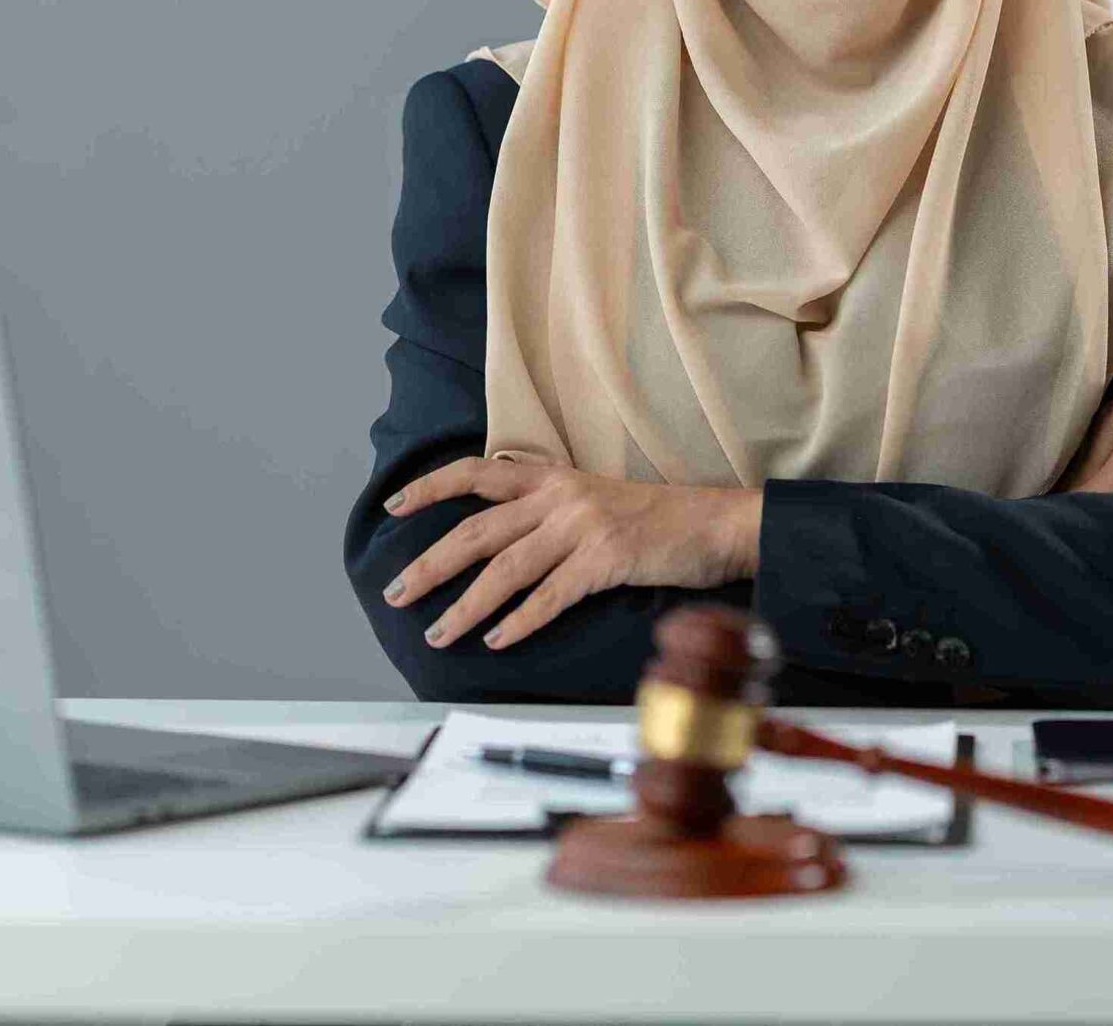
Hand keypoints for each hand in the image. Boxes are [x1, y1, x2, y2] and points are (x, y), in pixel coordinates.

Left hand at [380, 455, 761, 650]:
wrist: (717, 523)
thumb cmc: (658, 518)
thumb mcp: (595, 498)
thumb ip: (549, 512)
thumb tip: (500, 542)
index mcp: (553, 477)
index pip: (477, 472)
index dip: (432, 487)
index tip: (396, 505)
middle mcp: (560, 497)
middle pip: (476, 531)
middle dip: (429, 565)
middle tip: (396, 593)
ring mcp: (582, 526)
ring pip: (504, 570)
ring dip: (464, 606)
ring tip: (438, 632)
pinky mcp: (606, 559)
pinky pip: (549, 597)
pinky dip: (518, 621)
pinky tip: (497, 640)